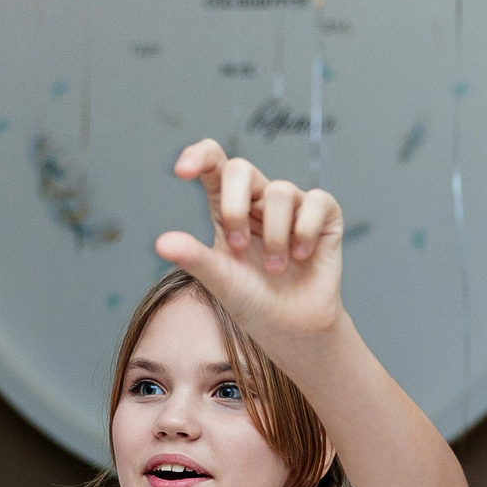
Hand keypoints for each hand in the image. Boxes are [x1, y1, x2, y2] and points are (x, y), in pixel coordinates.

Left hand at [154, 141, 344, 343]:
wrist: (291, 328)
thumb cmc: (253, 301)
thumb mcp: (219, 279)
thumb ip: (194, 257)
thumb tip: (161, 242)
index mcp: (228, 207)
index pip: (214, 164)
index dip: (198, 157)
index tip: (182, 172)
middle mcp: (258, 199)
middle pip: (241, 169)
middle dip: (235, 208)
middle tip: (236, 246)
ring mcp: (293, 205)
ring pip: (280, 191)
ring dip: (274, 236)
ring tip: (275, 268)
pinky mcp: (325, 216)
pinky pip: (317, 202)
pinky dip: (306, 231)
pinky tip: (302, 256)